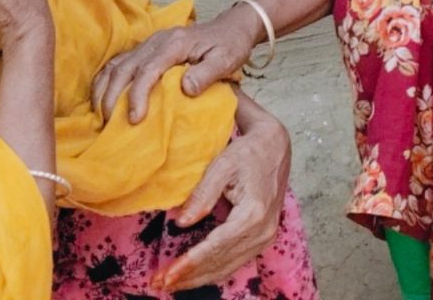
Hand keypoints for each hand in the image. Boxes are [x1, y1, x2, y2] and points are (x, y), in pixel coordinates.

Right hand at [92, 9, 256, 125]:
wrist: (231, 27)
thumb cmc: (230, 45)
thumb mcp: (227, 59)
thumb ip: (207, 74)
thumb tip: (185, 89)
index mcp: (175, 44)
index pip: (148, 70)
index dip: (137, 95)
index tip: (134, 119)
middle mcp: (156, 41)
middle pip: (125, 68)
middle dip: (112, 97)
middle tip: (109, 124)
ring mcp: (149, 43)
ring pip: (116, 65)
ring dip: (104, 89)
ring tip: (101, 116)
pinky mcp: (146, 48)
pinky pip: (118, 62)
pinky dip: (105, 80)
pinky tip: (101, 97)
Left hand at [151, 100, 291, 292]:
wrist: (274, 148)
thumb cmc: (248, 153)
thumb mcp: (222, 165)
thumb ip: (202, 195)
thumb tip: (180, 223)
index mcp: (254, 213)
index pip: (216, 246)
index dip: (189, 263)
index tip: (166, 274)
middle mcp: (264, 231)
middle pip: (221, 262)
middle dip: (188, 276)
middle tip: (158, 283)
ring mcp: (265, 237)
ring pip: (227, 268)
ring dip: (197, 278)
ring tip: (168, 284)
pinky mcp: (262, 239)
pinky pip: (234, 262)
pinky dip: (211, 272)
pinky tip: (191, 276)